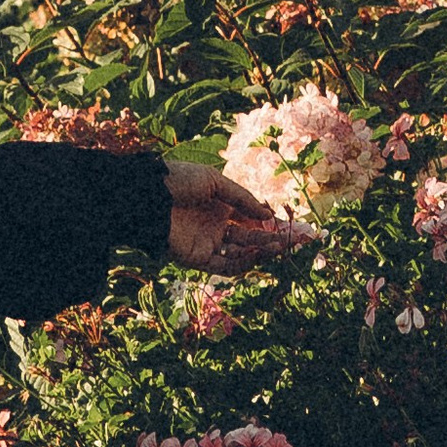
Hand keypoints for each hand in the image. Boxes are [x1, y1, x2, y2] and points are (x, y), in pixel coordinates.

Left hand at [164, 160, 310, 275]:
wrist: (150, 196)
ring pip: (241, 252)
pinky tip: (259, 254)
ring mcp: (207, 243)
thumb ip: (242, 199)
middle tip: (297, 241)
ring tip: (281, 247)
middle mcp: (215, 225)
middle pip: (250, 236)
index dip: (271, 222)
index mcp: (219, 205)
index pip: (250, 217)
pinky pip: (225, 266)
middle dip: (273, 239)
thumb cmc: (179, 181)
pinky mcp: (198, 259)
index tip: (292, 225)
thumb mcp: (214, 181)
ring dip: (262, 251)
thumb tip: (268, 215)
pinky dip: (244, 262)